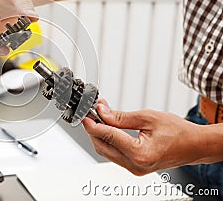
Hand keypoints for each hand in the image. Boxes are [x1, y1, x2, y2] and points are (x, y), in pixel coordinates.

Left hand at [82, 99, 204, 174]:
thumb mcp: (147, 117)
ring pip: (106, 151)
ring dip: (100, 134)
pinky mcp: (135, 167)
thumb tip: (102, 112)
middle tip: (91, 112)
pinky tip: (108, 128)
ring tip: (100, 117)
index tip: (85, 114)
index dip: (92, 123)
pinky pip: (115, 154)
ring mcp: (135, 169)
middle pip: (102, 146)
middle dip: (93, 129)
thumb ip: (121, 117)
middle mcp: (135, 165)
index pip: (107, 136)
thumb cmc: (178, 131)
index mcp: (140, 153)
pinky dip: (109, 141)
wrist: (195, 145)